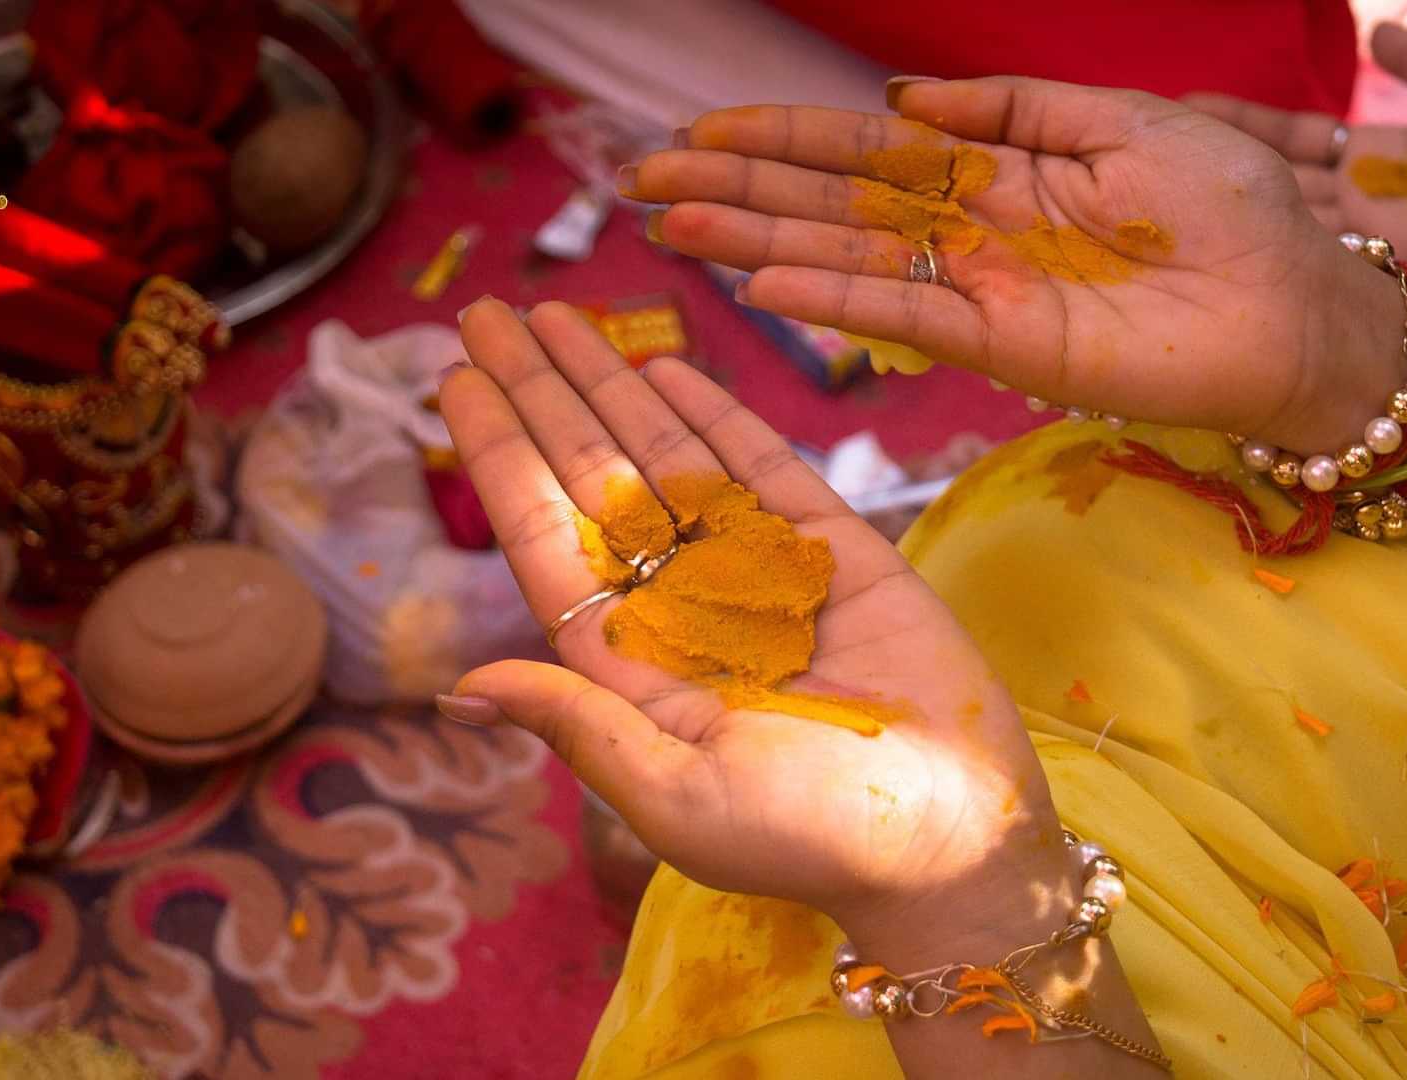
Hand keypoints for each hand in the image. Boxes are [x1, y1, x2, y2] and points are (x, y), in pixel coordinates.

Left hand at [438, 299, 1065, 943]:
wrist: (952, 839)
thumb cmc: (809, 840)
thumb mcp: (676, 795)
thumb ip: (578, 726)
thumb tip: (460, 688)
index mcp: (633, 666)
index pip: (546, 540)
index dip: (499, 458)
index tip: (454, 381)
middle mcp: (683, 609)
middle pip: (592, 480)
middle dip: (539, 396)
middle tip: (484, 312)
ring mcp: (756, 574)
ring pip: (666, 457)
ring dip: (612, 384)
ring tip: (557, 315)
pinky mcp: (835, 553)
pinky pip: (762, 466)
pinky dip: (715, 413)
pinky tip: (665, 362)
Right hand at [621, 76, 1406, 454]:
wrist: (1305, 301)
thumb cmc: (1235, 210)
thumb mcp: (1123, 122)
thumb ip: (1012, 107)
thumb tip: (904, 93)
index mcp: (1001, 175)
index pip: (869, 152)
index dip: (784, 141)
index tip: (700, 130)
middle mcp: (975, 236)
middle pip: (836, 206)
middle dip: (740, 190)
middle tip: (643, 182)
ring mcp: (983, 293)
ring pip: (851, 257)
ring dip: (760, 239)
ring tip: (673, 224)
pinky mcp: (1009, 346)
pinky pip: (909, 312)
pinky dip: (838, 296)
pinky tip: (767, 281)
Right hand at [1188, 24, 1406, 286]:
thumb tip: (1377, 33)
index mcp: (1372, 157)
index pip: (1288, 138)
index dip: (1241, 122)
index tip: (1187, 104)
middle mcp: (1356, 198)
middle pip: (1269, 179)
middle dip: (1214, 164)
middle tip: (1149, 146)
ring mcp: (1365, 231)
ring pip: (1281, 213)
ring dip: (1231, 205)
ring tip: (1169, 187)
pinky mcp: (1384, 253)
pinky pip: (1320, 243)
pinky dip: (1277, 234)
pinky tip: (1228, 223)